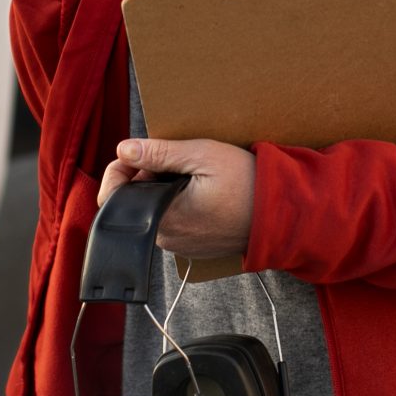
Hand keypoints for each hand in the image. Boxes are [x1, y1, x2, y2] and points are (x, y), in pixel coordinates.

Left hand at [98, 137, 256, 261]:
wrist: (282, 214)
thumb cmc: (247, 184)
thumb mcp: (202, 156)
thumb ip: (159, 153)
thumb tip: (125, 149)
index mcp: (163, 218)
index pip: (112, 200)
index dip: (119, 171)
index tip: (135, 153)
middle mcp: (167, 239)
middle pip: (133, 202)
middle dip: (144, 175)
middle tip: (172, 159)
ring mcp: (181, 245)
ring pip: (153, 210)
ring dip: (162, 188)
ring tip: (189, 173)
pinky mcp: (194, 246)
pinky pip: (172, 221)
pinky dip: (177, 202)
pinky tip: (199, 190)